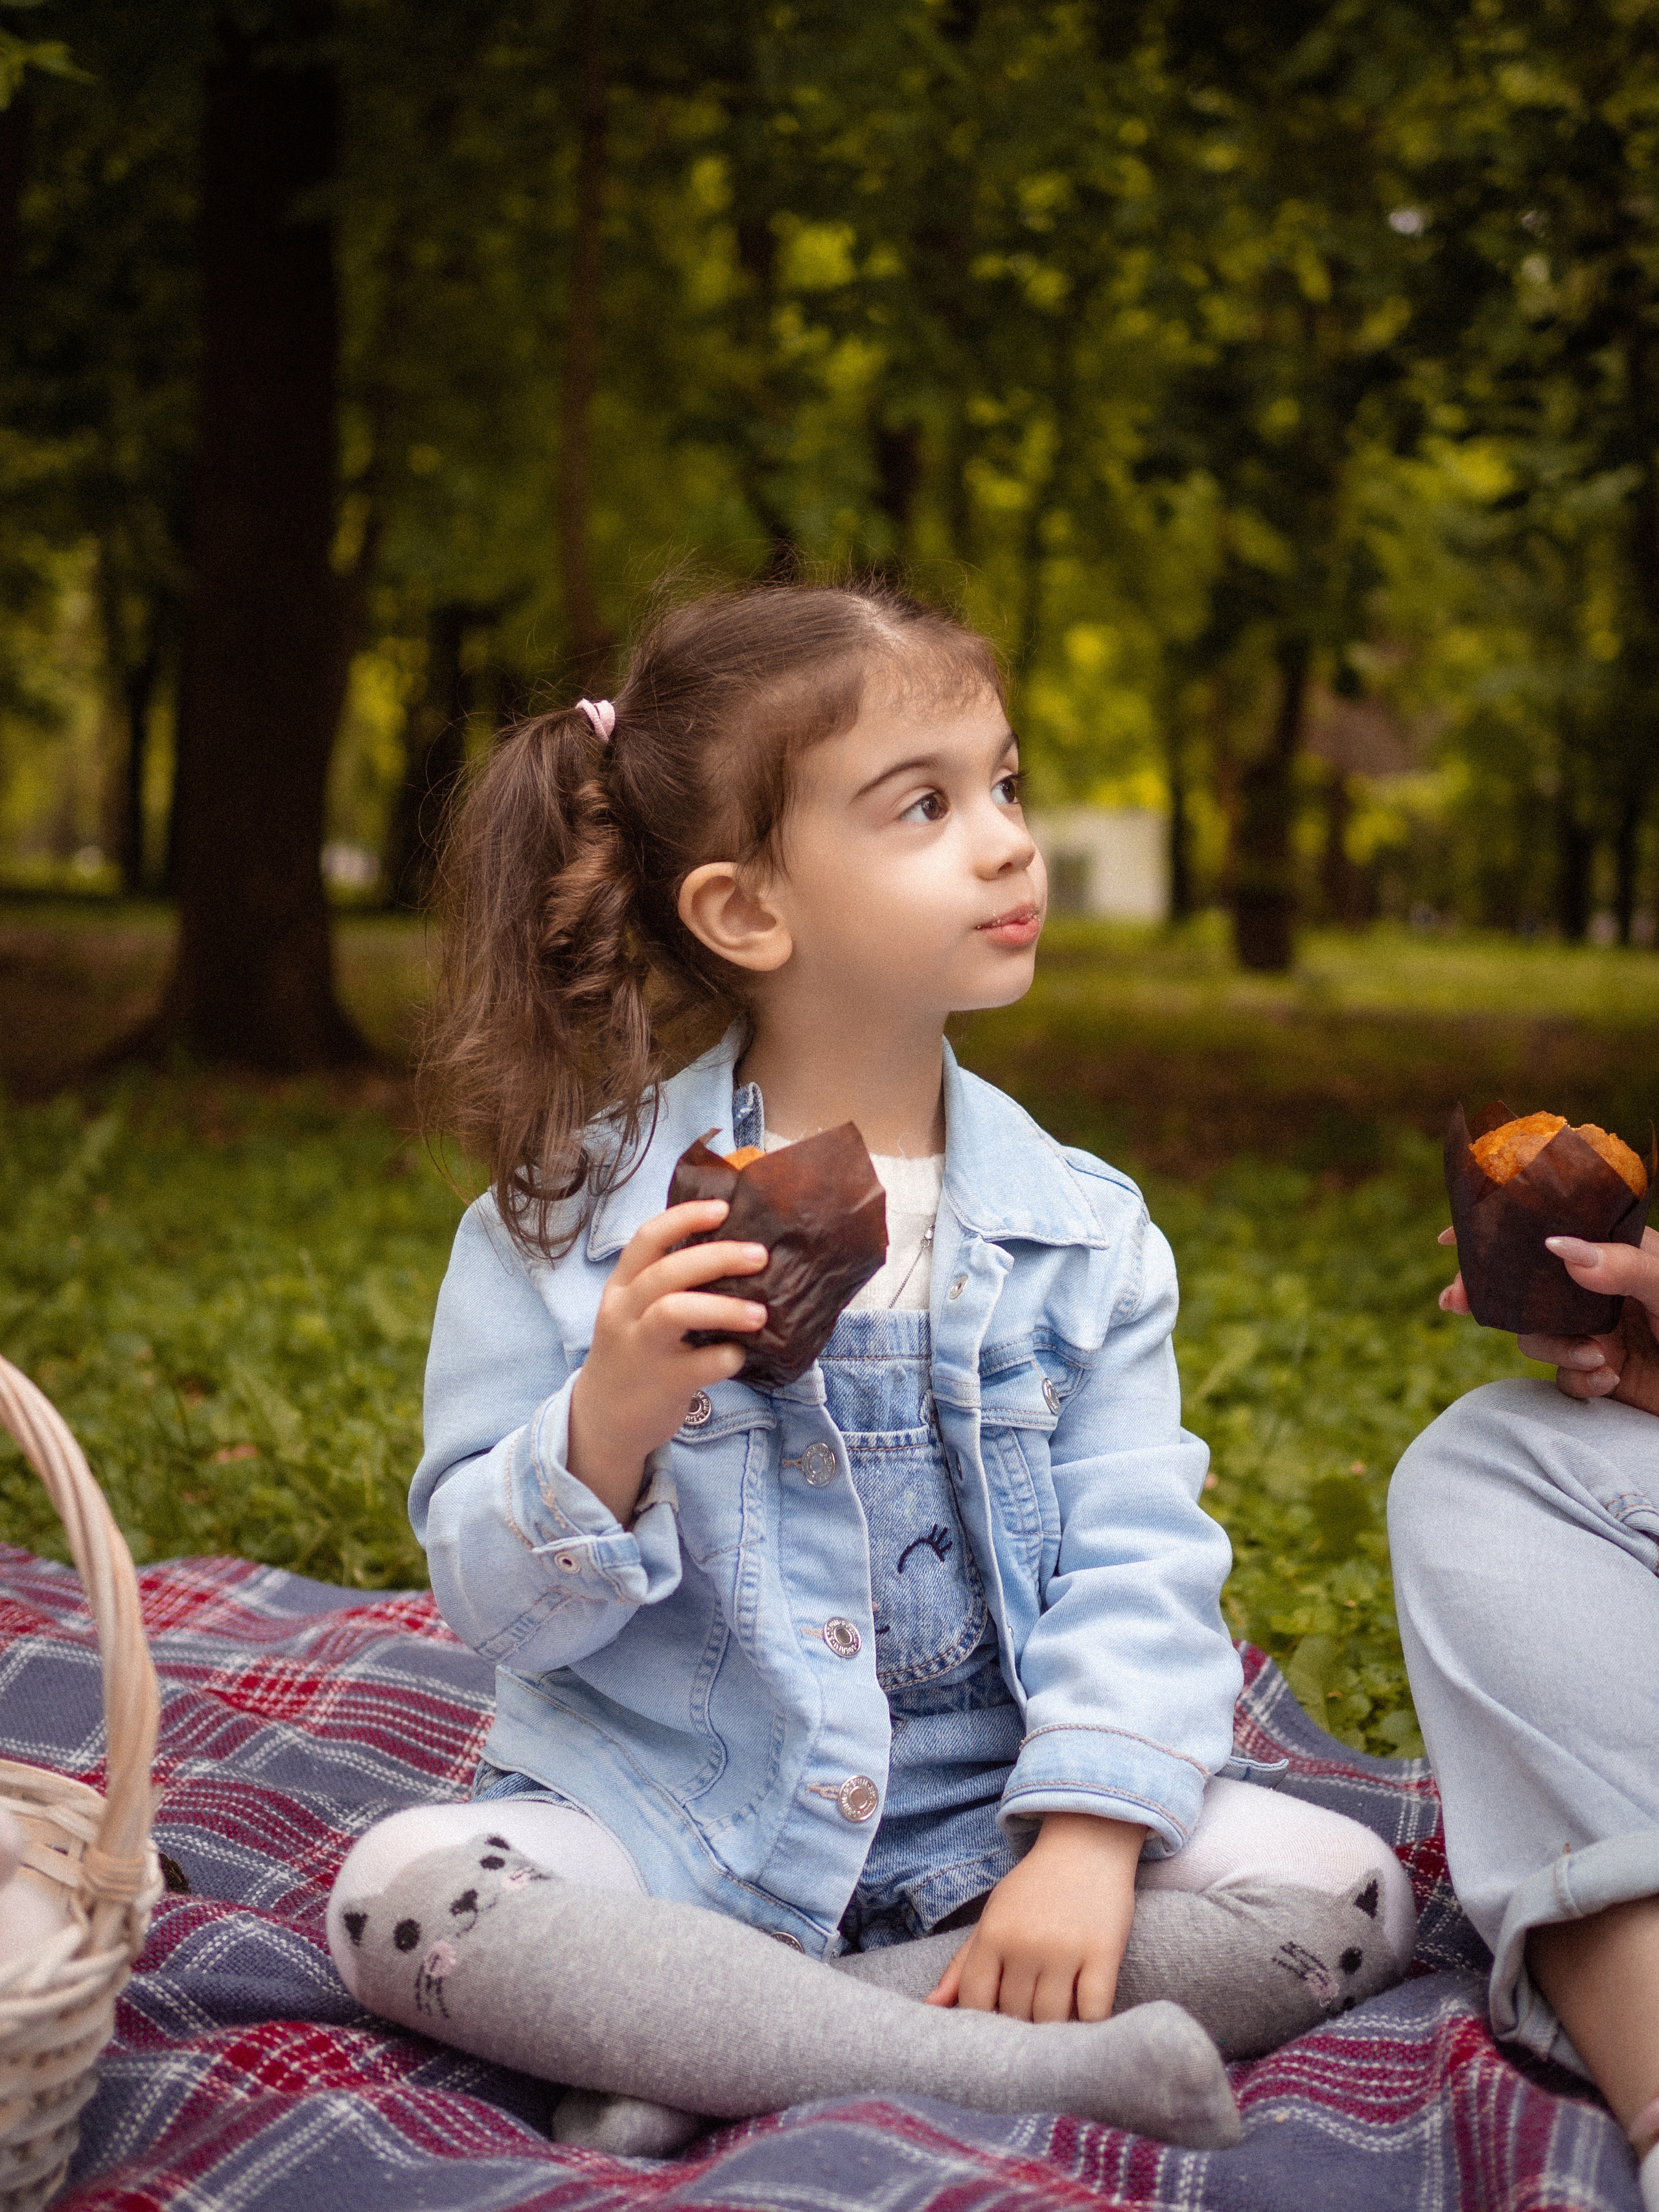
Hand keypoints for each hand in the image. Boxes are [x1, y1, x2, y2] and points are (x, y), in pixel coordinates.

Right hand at [566, 1201, 768, 1521]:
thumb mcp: (634, 1311)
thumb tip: (731, 1248)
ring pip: (675, 1312)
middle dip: (717, 1257)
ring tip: (760, 1313)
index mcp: (622, 1288)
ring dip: (724, 1307)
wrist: (603, 1420)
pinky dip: (727, 1357)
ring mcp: (640, 1350)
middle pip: (667, 1272)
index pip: (647, 1239)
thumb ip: (666, 1283)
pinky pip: (698, 1365)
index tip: (723, 1208)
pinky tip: (740, 1356)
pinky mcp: (660, 1385)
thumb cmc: (635, 1354)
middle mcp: (625, 1313)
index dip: (684, 1218)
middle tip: (760, 1255)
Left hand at [924, 1812, 1145, 2022]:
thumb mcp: (993, 1916)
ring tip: (1059, 2015)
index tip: (999, 2017)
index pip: (975, 2001)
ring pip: (1051, 2019)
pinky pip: (1093, 2012)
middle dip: (1021, 2021)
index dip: (984, 2019)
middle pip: (1015, 2014)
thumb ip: (963, 1964)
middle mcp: (1025, 1943)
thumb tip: (931, 2006)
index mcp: (993, 1934)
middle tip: (1033, 2010)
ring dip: (1054, 2027)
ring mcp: (1064, 1949)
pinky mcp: (1103, 1953)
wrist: (1086, 1844)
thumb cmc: (1034, 1889)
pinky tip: (1086, 2015)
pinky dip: (1090, 2023)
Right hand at [1438, 1223, 1658, 1414]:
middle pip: (1524, 1287)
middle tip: (1458, 1304)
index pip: (1546, 1231)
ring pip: (1536, 1336)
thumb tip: (1557, 1244)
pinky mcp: (1597, 1374)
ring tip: (1598, 1357)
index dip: (1496, 1232)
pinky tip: (1611, 1378)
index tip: (1451, 1238)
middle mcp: (1595, 1290)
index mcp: (1611, 1252)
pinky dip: (1579, 1381)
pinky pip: (1561, 1379)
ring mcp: (1593, 1331)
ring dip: (1557, 1348)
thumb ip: (1619, 1265)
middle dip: (1491, 1297)